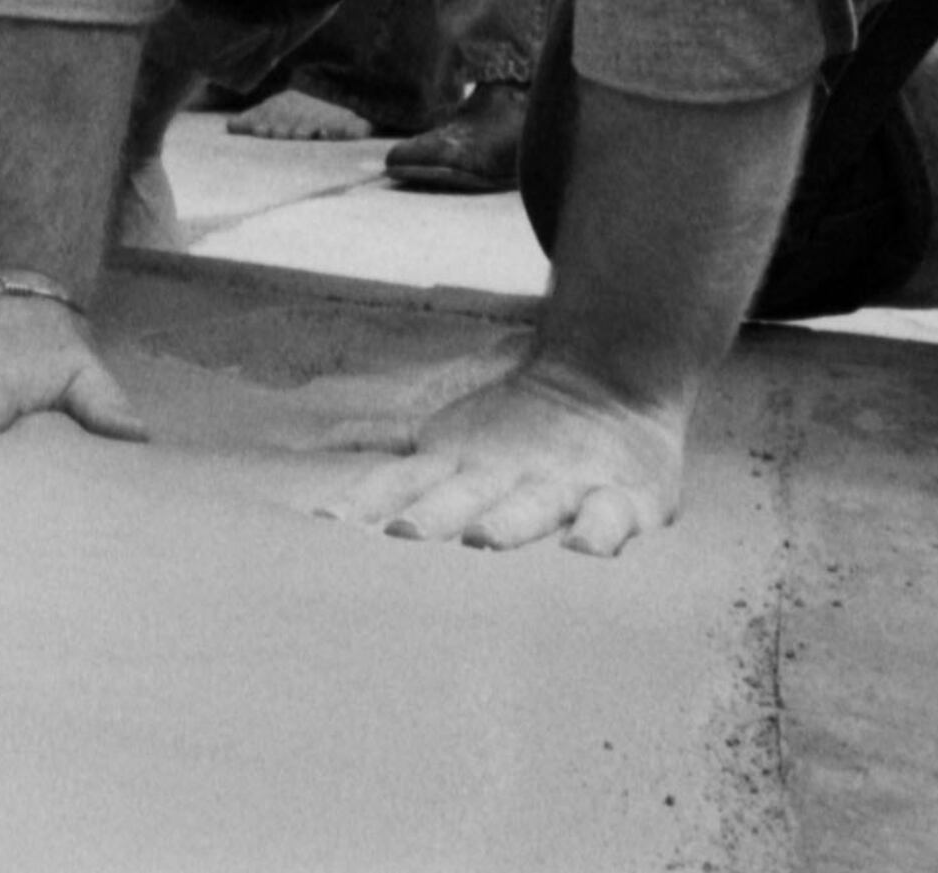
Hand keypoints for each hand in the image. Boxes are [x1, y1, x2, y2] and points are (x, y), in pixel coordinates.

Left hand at [319, 357, 685, 556]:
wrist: (611, 385)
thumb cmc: (523, 428)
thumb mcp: (451, 434)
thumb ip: (390, 437)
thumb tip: (320, 439)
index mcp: (461, 466)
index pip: (402, 482)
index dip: (366, 497)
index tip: (328, 519)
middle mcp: (502, 477)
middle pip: (462, 498)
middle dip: (433, 516)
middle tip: (403, 534)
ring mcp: (557, 486)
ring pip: (527, 509)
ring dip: (505, 524)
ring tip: (482, 539)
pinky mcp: (616, 500)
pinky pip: (608, 520)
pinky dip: (596, 533)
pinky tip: (587, 551)